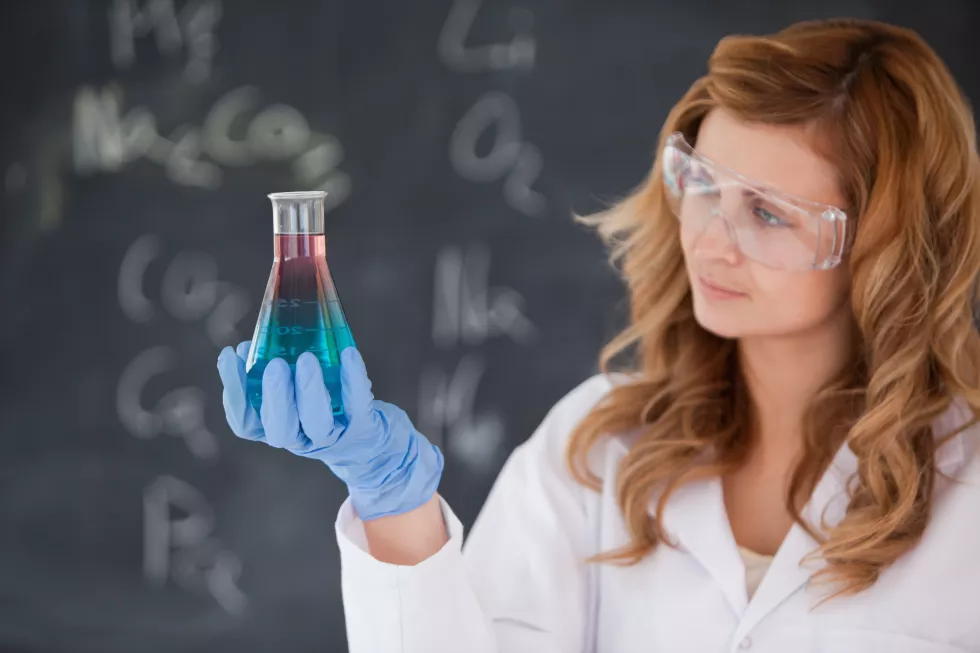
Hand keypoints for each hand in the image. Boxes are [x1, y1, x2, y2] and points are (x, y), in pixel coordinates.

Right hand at [216, 342, 443, 520]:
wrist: (368, 440)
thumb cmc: (323, 406)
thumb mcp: (295, 393)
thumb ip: (276, 371)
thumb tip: (256, 338)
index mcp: (276, 429)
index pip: (245, 422)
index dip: (234, 392)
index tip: (229, 355)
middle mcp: (299, 439)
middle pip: (280, 428)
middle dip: (275, 396)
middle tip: (274, 364)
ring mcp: (332, 437)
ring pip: (317, 423)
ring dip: (310, 391)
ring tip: (306, 358)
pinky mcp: (362, 428)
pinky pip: (357, 405)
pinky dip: (352, 379)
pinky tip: (348, 353)